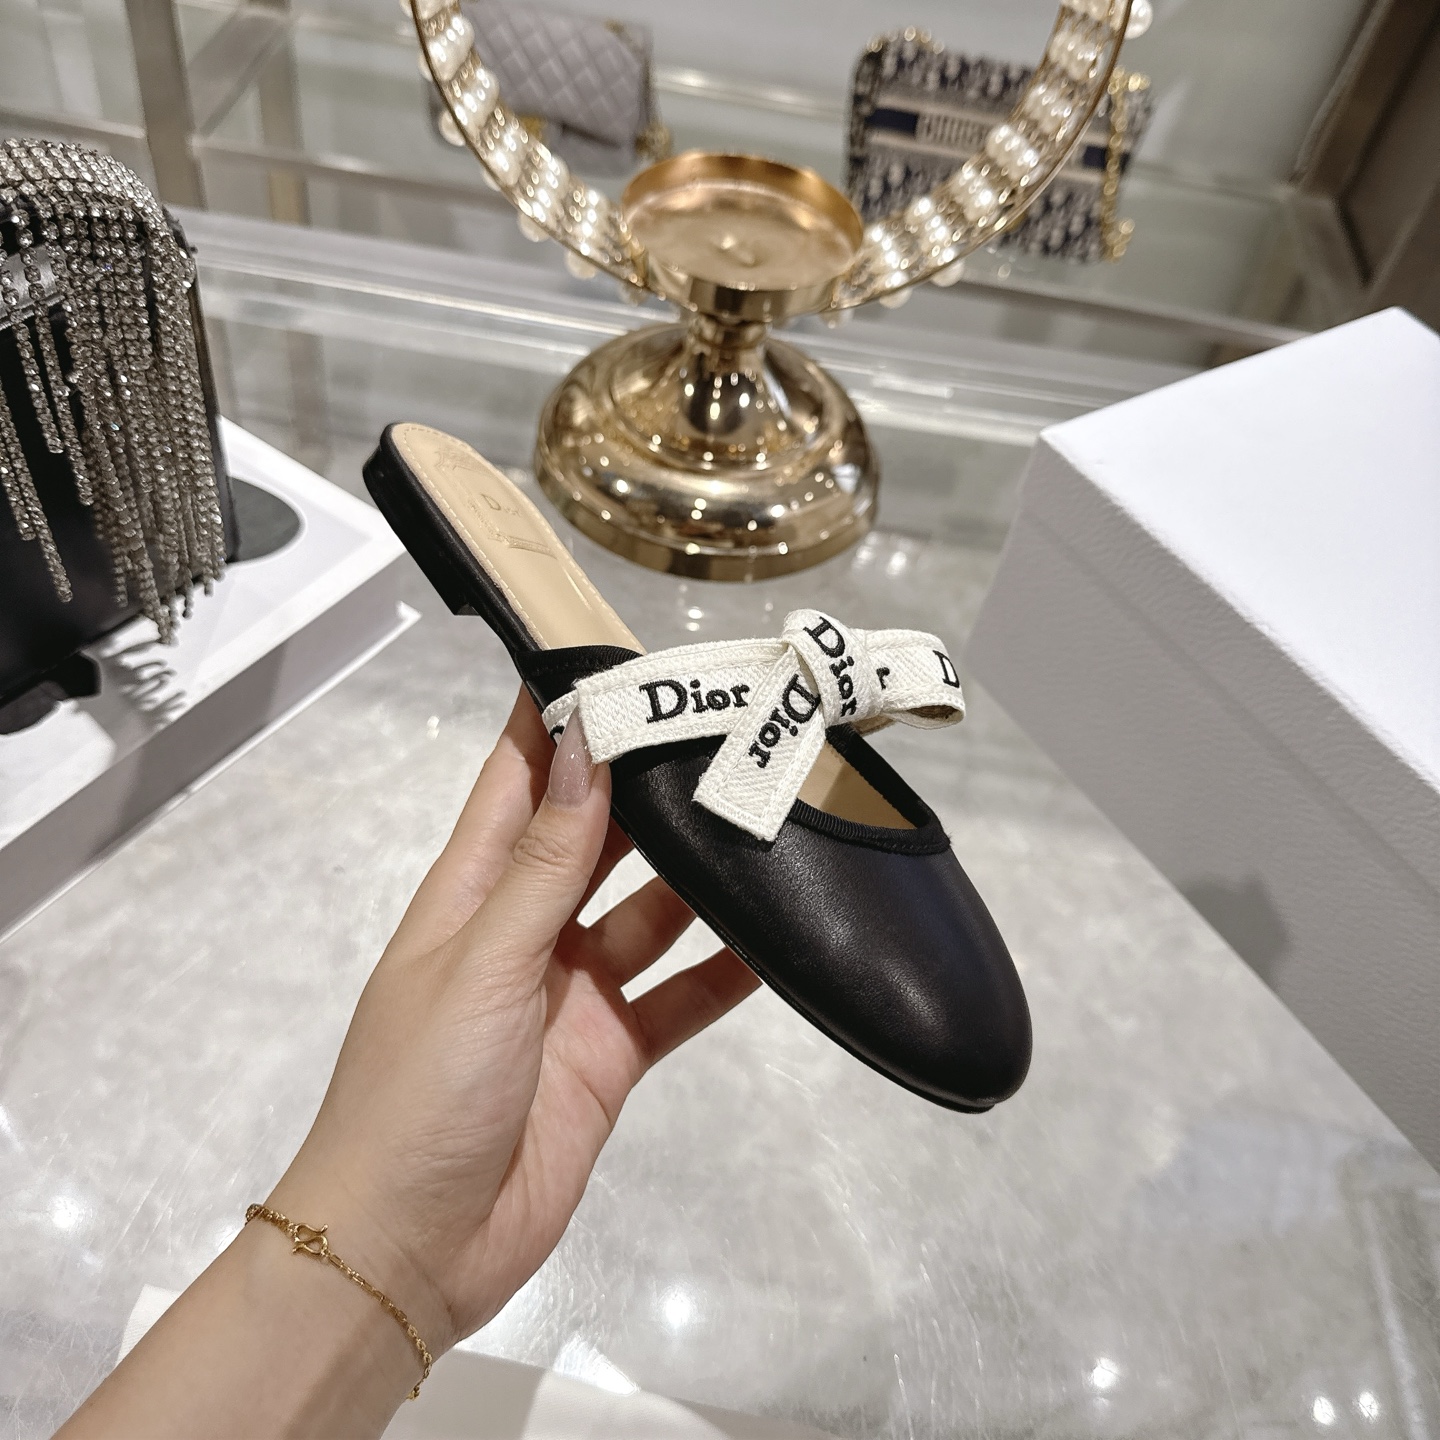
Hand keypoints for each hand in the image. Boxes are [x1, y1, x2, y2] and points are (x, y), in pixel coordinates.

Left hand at [268, 686, 758, 1355]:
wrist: (412, 1249)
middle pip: (594, 839)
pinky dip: (723, 971)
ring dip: (699, 876)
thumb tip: (579, 749)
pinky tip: (777, 940)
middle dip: (649, 790)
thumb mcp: (484, 964)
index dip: (560, 723)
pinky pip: (678, 997)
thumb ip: (544, 865)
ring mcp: (572, 994)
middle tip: (726, 732)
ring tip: (768, 818)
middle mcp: (526, 931)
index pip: (517, 782)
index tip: (614, 663)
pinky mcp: (611, 1054)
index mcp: (472, 895)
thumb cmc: (420, 1091)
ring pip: (649, 912)